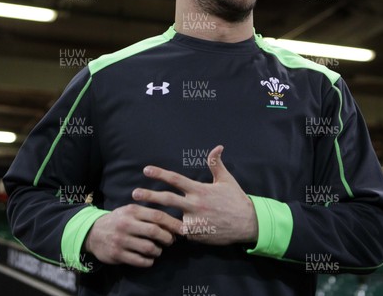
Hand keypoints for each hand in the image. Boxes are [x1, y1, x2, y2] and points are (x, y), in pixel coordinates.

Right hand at [84, 204, 181, 266]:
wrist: (93, 232)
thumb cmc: (119, 220)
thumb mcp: (130, 211)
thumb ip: (149, 214)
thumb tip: (172, 223)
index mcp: (132, 211)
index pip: (158, 216)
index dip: (173, 223)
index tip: (183, 229)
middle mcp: (126, 224)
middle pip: (154, 231)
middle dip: (167, 238)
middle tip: (171, 241)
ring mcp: (121, 240)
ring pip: (149, 248)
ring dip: (158, 251)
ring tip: (158, 250)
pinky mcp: (117, 254)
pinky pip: (140, 261)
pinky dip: (149, 261)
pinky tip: (149, 258)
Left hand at [132, 145, 257, 244]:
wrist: (248, 224)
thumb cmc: (236, 200)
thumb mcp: (227, 180)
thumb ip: (217, 164)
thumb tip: (218, 147)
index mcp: (200, 190)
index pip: (176, 179)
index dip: (160, 174)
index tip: (146, 170)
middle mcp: (195, 205)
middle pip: (167, 199)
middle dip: (149, 196)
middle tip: (134, 194)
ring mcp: (195, 221)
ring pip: (170, 219)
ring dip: (155, 217)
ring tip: (139, 215)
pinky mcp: (196, 235)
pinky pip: (180, 232)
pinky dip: (172, 230)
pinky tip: (160, 231)